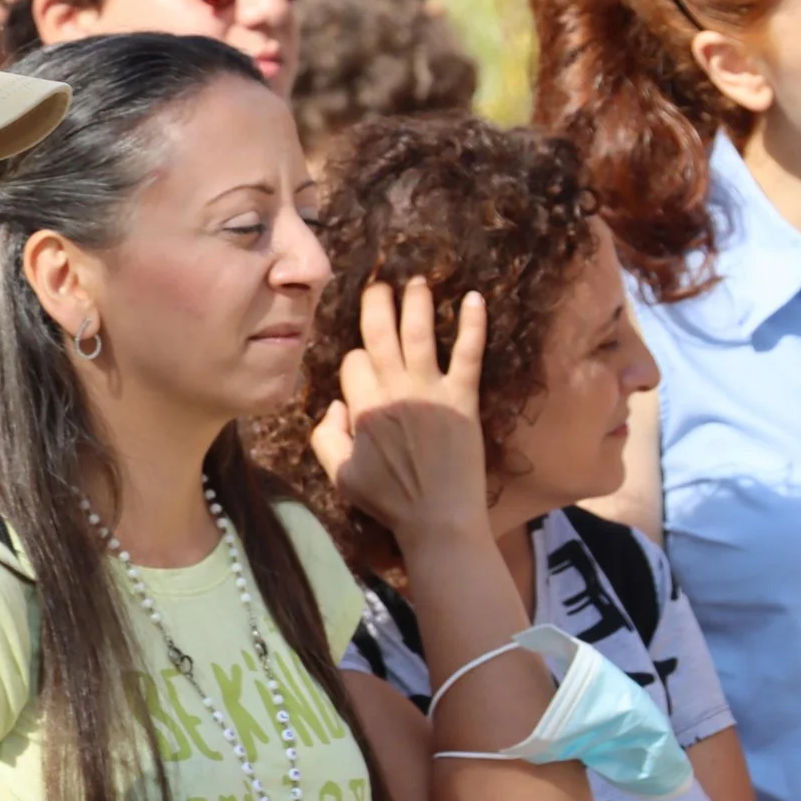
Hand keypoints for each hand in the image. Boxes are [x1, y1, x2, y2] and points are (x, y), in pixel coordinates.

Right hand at [310, 278, 488, 543]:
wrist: (439, 519)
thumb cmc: (390, 500)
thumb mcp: (340, 475)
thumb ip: (325, 437)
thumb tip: (334, 405)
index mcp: (363, 407)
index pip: (353, 362)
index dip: (356, 362)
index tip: (363, 369)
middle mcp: (394, 390)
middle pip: (379, 332)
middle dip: (376, 303)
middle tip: (379, 285)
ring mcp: (430, 390)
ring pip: (418, 332)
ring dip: (416, 301)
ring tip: (417, 280)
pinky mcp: (463, 397)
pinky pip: (468, 353)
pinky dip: (472, 324)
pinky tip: (475, 298)